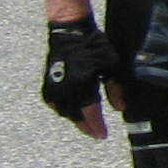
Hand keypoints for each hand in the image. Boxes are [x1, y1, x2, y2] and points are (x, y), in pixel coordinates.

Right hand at [41, 18, 120, 136]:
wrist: (70, 32)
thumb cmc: (94, 46)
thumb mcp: (112, 64)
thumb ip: (116, 88)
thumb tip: (120, 108)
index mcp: (82, 82)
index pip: (89, 111)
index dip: (96, 125)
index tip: (102, 135)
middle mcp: (65, 87)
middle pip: (75, 115)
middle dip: (86, 126)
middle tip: (95, 132)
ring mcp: (53, 86)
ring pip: (63, 111)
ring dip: (74, 118)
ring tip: (86, 122)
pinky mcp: (47, 82)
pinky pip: (53, 103)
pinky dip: (62, 109)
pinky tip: (71, 110)